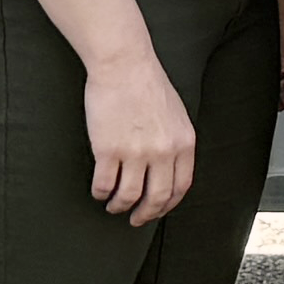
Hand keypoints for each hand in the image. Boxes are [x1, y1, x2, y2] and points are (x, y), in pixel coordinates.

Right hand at [82, 51, 203, 225]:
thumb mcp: (176, 115)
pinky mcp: (108, 150)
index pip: (180, 187)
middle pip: (157, 198)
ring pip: (128, 196)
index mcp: (183, 143)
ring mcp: (135, 152)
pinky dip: (101, 193)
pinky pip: (104, 184)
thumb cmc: (147, 83)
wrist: (124, 63)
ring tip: (113, 206)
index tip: (157, 210)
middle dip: (145, 214)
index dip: (168, 205)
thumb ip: (176, 142)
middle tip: (135, 219)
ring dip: (119, 206)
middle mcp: (163, 152)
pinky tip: (99, 191)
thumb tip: (168, 169)